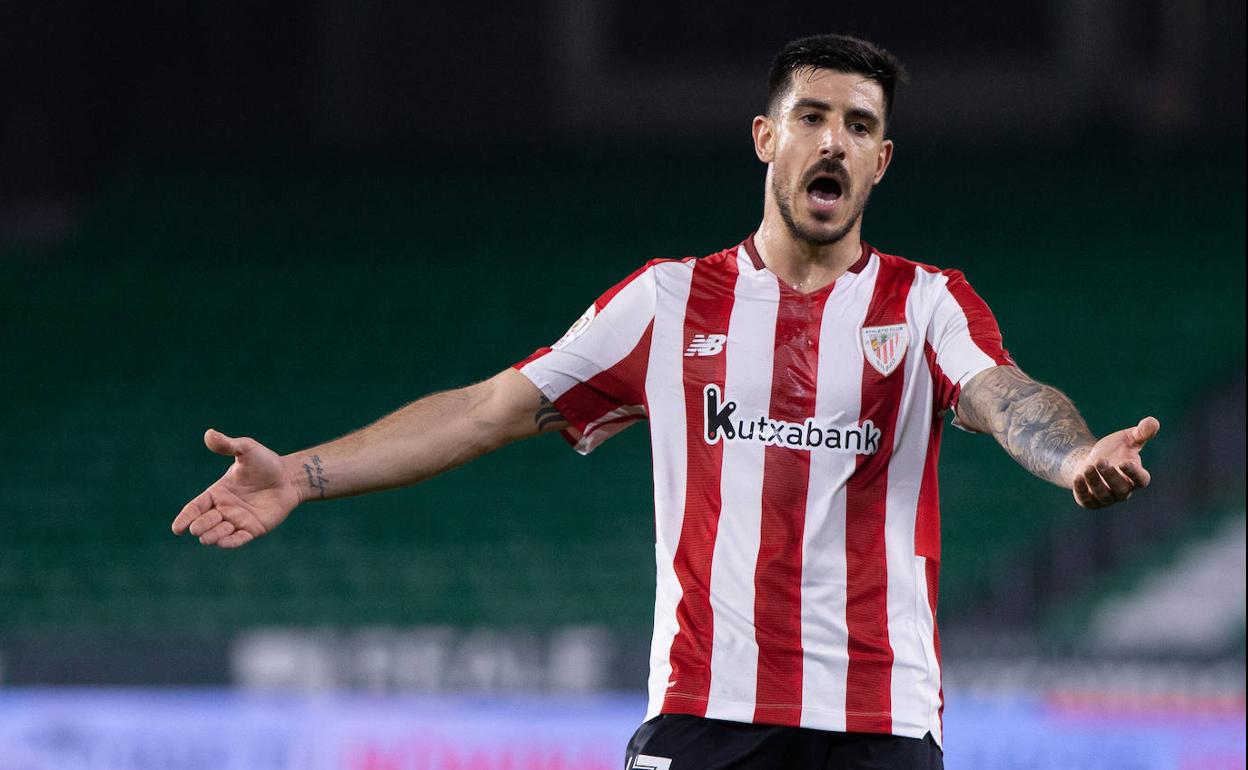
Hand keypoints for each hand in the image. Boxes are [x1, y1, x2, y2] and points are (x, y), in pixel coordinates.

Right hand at [171, 429, 299, 547]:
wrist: (290, 477)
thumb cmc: (266, 463)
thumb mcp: (246, 450)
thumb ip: (228, 445)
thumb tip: (209, 433)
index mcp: (217, 493)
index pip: (195, 507)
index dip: (185, 517)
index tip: (177, 528)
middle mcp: (224, 509)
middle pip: (204, 522)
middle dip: (200, 526)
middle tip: (197, 528)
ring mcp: (238, 520)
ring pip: (219, 533)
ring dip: (212, 536)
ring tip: (207, 538)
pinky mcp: (253, 529)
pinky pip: (238, 539)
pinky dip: (229, 542)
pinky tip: (222, 543)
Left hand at [1071, 417, 1159, 508]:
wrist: (1089, 460)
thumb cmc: (1113, 451)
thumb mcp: (1127, 438)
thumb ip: (1141, 432)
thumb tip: (1153, 421)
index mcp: (1136, 477)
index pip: (1141, 480)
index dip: (1135, 473)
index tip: (1125, 462)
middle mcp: (1124, 491)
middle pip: (1121, 489)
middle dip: (1111, 476)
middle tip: (1100, 461)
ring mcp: (1107, 498)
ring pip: (1103, 495)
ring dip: (1095, 481)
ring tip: (1088, 466)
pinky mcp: (1090, 501)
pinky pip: (1087, 500)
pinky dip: (1082, 490)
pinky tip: (1077, 477)